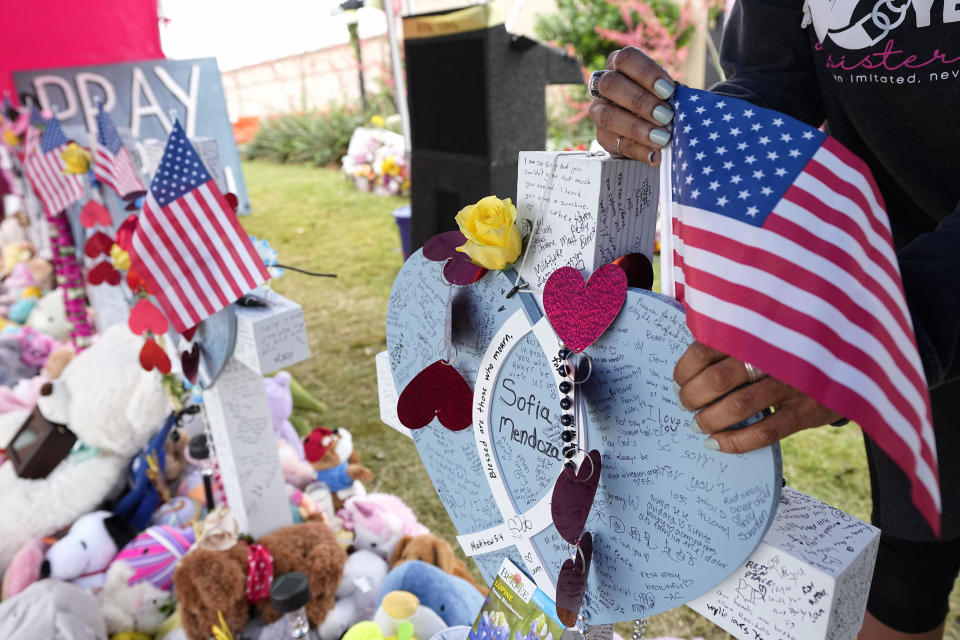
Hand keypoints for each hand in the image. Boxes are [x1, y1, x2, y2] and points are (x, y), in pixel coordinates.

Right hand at [588, 47, 676, 166]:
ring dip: (637, 127)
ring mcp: (599, 111)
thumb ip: (671, 94)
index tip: (669, 90)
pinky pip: (616, 144)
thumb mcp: (669, 92)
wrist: (655, 127)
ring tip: (662, 138)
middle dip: (640, 101)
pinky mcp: (603, 137)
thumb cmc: (663, 101)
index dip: (646, 73)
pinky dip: (639, 150)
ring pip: (607, 115)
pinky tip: (656, 155)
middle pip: (611, 84)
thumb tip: (683, 105)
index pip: (626, 59)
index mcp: (620, 65)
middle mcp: (604, 84)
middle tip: (666, 115)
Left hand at [673, 341, 843, 452]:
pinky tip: (717, 444)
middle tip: (686, 405)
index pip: (705, 349)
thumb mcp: (767, 330)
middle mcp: (772, 354)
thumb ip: (734, 338)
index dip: (685, 371)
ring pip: (738, 407)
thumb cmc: (792, 346)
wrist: (853, 357)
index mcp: (756, 331)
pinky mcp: (808, 410)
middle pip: (717, 379)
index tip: (679, 382)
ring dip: (710, 420)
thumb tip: (689, 366)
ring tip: (698, 425)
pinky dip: (735, 441)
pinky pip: (765, 432)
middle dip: (692, 397)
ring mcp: (792, 383)